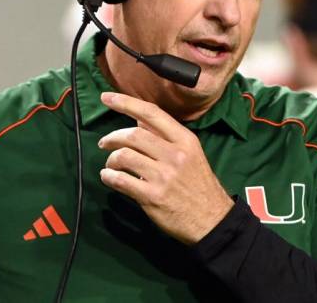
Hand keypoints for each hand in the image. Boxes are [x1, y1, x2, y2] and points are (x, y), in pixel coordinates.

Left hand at [98, 92, 233, 244]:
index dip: (126, 102)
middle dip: (112, 137)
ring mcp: (163, 176)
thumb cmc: (198, 184)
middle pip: (133, 135)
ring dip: (110, 160)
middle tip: (104, 143)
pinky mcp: (152, 196)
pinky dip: (109, 177)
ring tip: (111, 165)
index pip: (151, 114)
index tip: (107, 97)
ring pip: (124, 156)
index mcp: (185, 140)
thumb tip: (138, 120)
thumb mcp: (190, 154)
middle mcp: (175, 155)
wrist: (212, 220)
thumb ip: (165, 137)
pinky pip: (121, 180)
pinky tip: (109, 177)